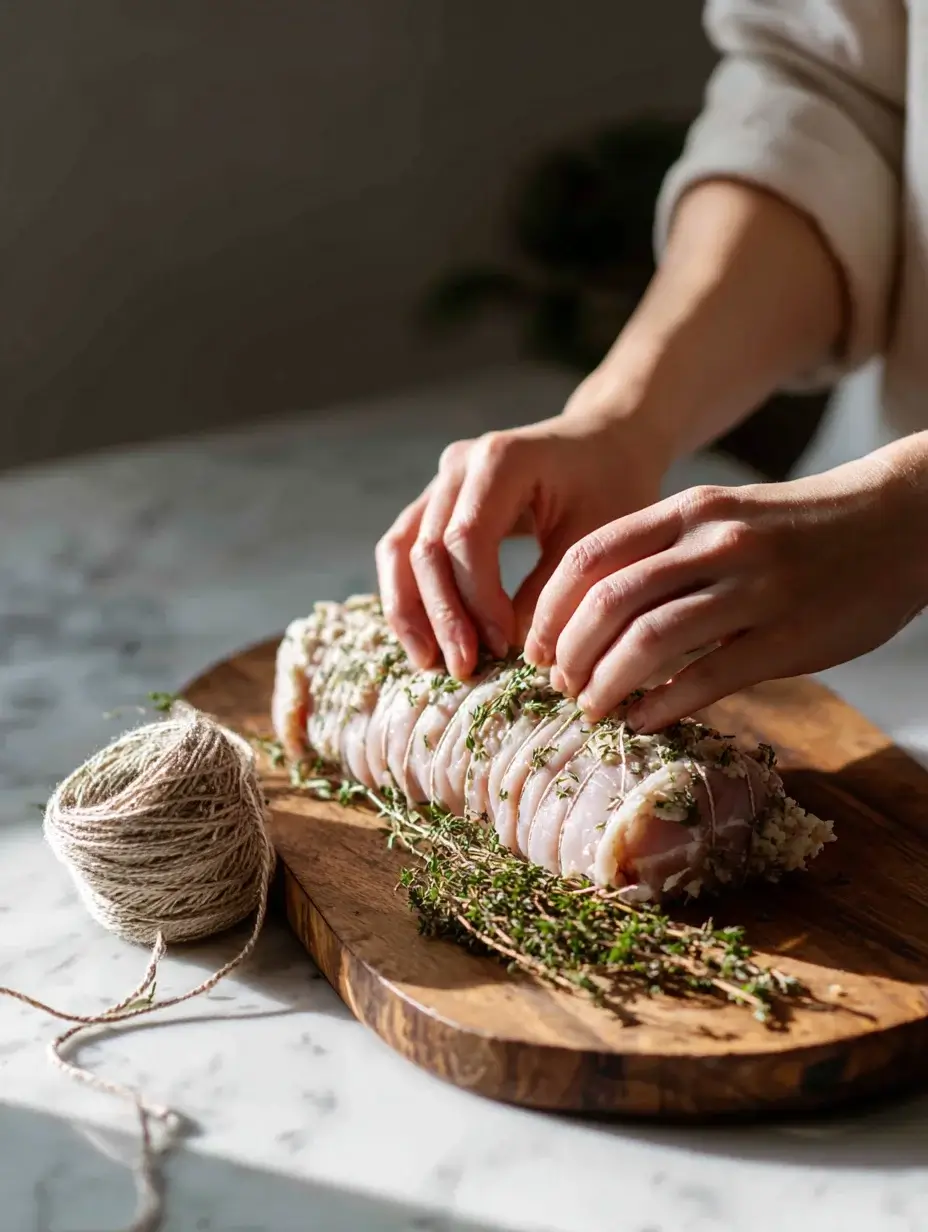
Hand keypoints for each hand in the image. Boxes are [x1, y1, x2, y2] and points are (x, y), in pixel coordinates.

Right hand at [375, 391, 667, 679]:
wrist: (605, 445)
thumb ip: (554, 589)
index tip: (503, 646)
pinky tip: (424, 641)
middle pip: (425, 547)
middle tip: (465, 669)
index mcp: (502, 459)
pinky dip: (407, 596)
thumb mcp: (597, 536)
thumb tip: (516, 649)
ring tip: (429, 664)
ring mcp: (441, 480)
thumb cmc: (610, 486)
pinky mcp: (434, 502)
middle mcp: (460, 464)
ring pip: (399, 549)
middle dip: (442, 615)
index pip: (467, 538)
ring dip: (409, 611)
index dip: (477, 599)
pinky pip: (402, 550)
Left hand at [523, 443, 927, 730]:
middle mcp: (713, 544)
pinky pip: (707, 679)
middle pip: (607, 603)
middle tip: (559, 684)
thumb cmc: (798, 527)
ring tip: (593, 707)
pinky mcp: (788, 637)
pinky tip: (645, 721)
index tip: (537, 645)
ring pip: (649, 642)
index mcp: (688, 512)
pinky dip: (662, 706)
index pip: (589, 558)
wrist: (899, 521)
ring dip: (606, 685)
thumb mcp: (723, 517)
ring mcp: (752, 589)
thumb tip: (594, 612)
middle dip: (569, 653)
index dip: (549, 610)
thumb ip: (663, 553)